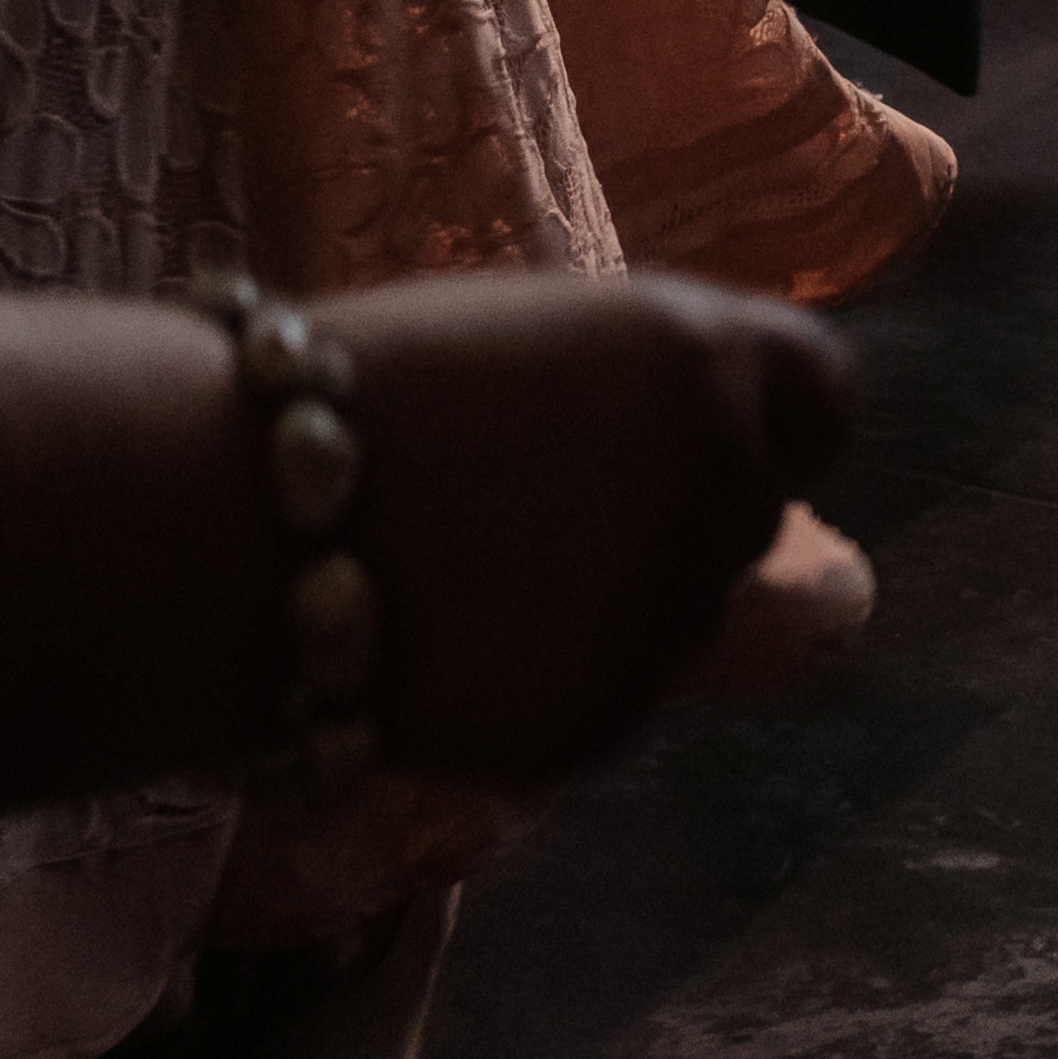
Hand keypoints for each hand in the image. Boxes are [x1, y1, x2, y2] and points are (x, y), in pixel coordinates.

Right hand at [322, 269, 859, 785]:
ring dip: (620, 605)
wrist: (234, 523)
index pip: (824, 402)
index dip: (771, 423)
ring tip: (477, 575)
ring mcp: (667, 615)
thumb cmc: (354, 388)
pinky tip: (453, 644)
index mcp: (697, 355)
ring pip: (690, 620)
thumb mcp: (535, 337)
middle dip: (682, 517)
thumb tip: (730, 448)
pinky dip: (557, 681)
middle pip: (756, 517)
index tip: (709, 436)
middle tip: (547, 511)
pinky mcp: (604, 721)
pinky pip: (617, 699)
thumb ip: (648, 394)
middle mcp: (713, 481)